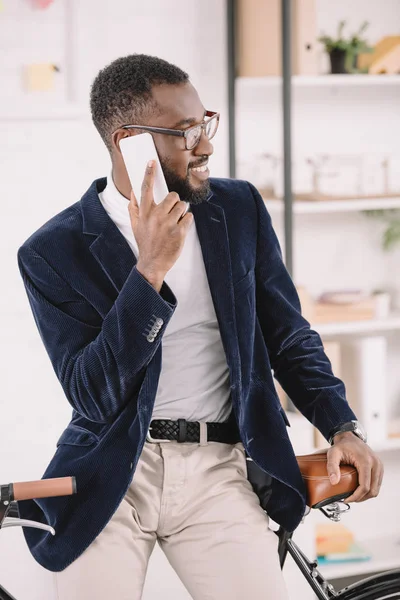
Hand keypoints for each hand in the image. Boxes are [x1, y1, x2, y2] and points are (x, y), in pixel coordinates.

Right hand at [128, 160, 192, 285]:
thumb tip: (133, 192)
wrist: (153, 263)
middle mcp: (156, 216)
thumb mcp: (135, 226)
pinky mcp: (180, 232)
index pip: (146, 189)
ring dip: (180, 212)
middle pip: (172, 196)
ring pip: (182, 206)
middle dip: (174, 202)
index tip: (151, 162)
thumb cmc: (145, 242)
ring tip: (174, 223)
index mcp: (144, 213)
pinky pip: (189, 217)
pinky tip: (179, 229)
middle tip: (171, 211)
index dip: (148, 174)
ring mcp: (169, 224)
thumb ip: (133, 208)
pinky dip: (186, 221)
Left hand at [326, 431, 383, 502]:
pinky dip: (369, 490)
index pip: (365, 486)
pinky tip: (359, 490)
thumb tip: (333, 482)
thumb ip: (331, 466)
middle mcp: (375, 464)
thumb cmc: (341, 445)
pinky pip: (377, 484)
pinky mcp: (379, 468)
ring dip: (366, 495)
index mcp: (365, 461)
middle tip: (349, 499)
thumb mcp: (333, 453)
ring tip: (353, 496)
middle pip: (372, 490)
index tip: (346, 500)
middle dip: (361, 498)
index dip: (356, 496)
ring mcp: (379, 466)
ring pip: (376, 489)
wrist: (350, 437)